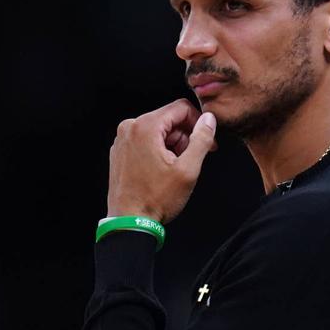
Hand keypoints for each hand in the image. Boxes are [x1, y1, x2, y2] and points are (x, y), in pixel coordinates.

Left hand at [107, 98, 217, 223]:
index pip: (180, 108)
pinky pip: (146, 141)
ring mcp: (123, 140)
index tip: (207, 140)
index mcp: (145, 127)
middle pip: (169, 119)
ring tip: (177, 168)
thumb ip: (201, 139)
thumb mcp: (188, 169)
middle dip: (185, 136)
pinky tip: (163, 171)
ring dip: (173, 145)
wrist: (130, 222)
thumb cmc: (155, 199)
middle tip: (194, 159)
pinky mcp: (120, 152)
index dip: (199, 122)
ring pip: (158, 130)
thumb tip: (208, 120)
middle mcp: (130, 128)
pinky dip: (159, 151)